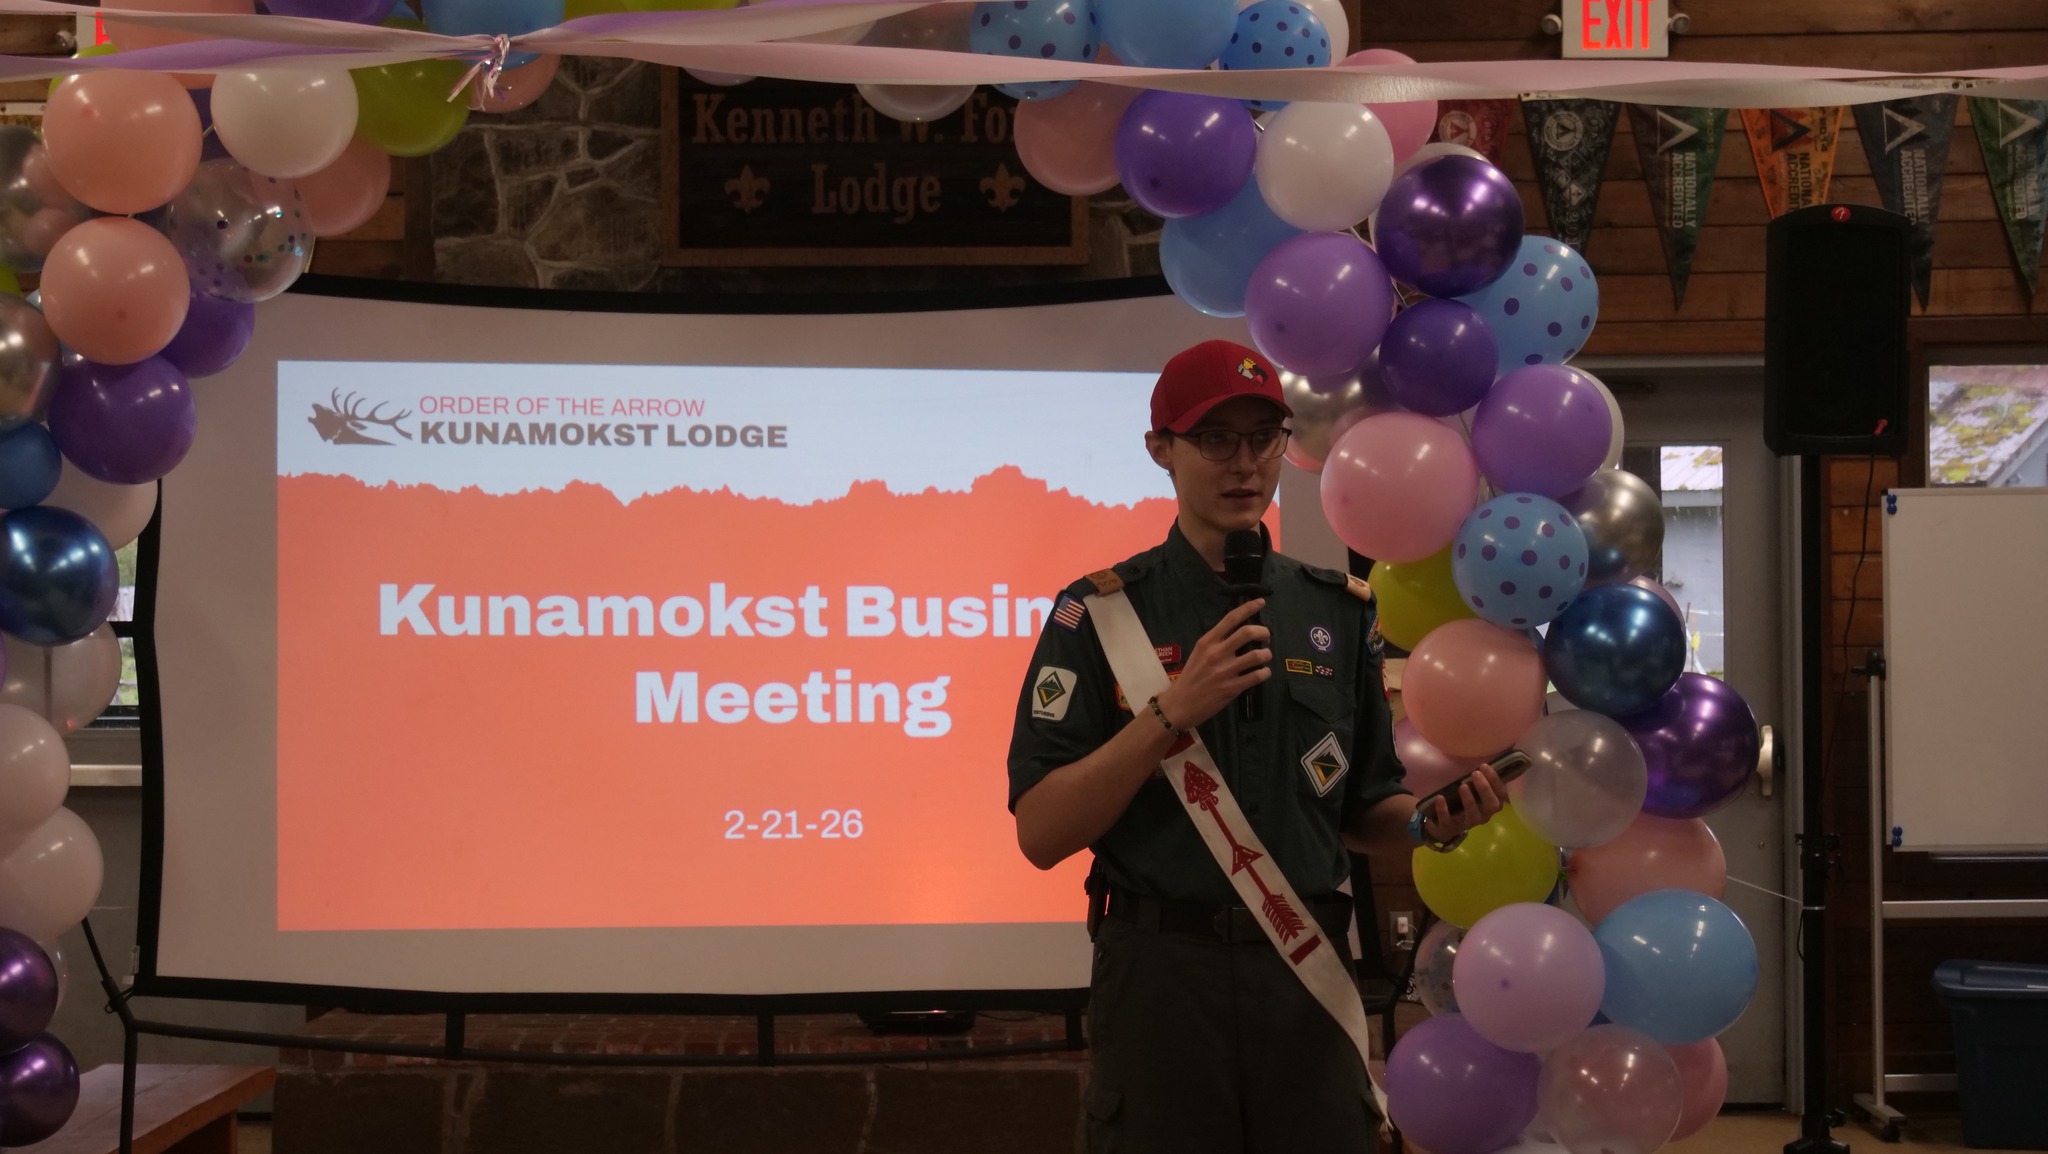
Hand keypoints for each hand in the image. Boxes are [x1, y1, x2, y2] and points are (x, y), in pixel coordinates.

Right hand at [1154, 599, 1268, 731]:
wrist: (1180, 704)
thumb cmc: (1190, 677)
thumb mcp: (1199, 653)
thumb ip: (1216, 642)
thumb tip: (1239, 633)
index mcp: (1208, 641)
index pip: (1231, 619)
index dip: (1248, 608)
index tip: (1261, 602)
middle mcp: (1217, 653)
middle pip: (1248, 632)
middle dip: (1263, 632)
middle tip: (1266, 637)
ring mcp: (1225, 671)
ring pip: (1257, 655)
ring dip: (1266, 654)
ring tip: (1265, 656)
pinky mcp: (1232, 688)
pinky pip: (1257, 676)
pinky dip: (1265, 673)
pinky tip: (1263, 673)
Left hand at [1420, 762, 1505, 843]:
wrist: (1444, 825)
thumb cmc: (1463, 802)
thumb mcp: (1473, 791)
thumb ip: (1479, 779)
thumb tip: (1482, 760)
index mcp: (1490, 804)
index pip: (1501, 793)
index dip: (1495, 780)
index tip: (1484, 766)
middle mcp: (1483, 815)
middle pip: (1492, 805)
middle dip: (1485, 789)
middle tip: (1475, 774)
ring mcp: (1467, 823)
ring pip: (1473, 815)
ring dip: (1469, 800)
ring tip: (1462, 786)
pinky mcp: (1449, 827)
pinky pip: (1448, 820)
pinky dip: (1444, 809)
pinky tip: (1440, 797)